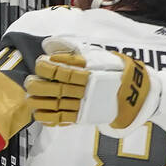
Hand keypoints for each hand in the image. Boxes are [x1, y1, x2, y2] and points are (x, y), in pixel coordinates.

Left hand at [25, 37, 158, 129]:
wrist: (136, 93)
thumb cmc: (114, 71)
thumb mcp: (99, 57)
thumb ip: (75, 54)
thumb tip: (51, 46)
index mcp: (90, 73)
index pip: (64, 71)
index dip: (47, 68)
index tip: (40, 63)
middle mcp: (87, 90)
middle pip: (57, 89)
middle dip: (38, 85)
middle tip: (29, 81)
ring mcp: (85, 105)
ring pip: (57, 105)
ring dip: (39, 102)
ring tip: (30, 96)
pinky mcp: (85, 117)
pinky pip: (63, 119)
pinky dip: (48, 118)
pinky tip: (38, 112)